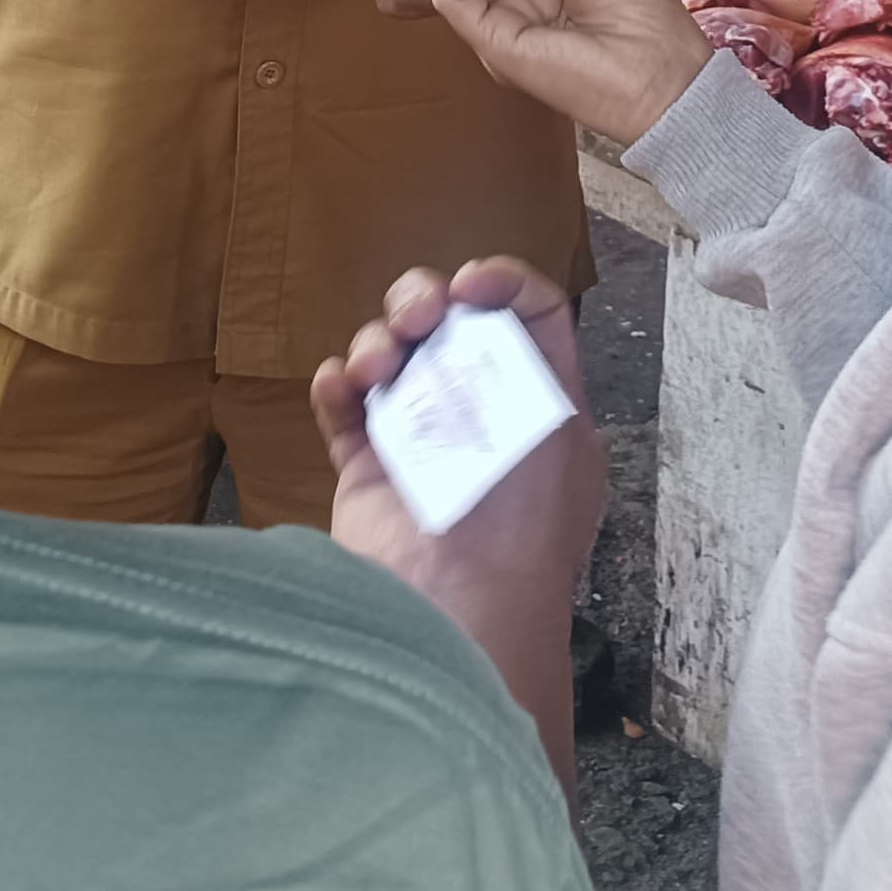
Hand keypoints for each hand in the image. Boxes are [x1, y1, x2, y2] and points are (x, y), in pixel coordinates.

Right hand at [314, 256, 605, 775]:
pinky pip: (344, 410)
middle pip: (449, 326)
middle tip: (415, 316)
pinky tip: (340, 386)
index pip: (530, 317)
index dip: (501, 284)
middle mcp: (484, 418)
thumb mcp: (555, 421)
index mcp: (542, 405)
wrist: (459, 607)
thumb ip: (525, 351)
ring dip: (376, 342)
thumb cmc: (522, 517)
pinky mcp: (368, 471)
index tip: (468, 283)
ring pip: (391, 358)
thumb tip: (478, 301)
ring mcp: (422, 443)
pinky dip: (336, 386)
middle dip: (422, 303)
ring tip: (375, 367)